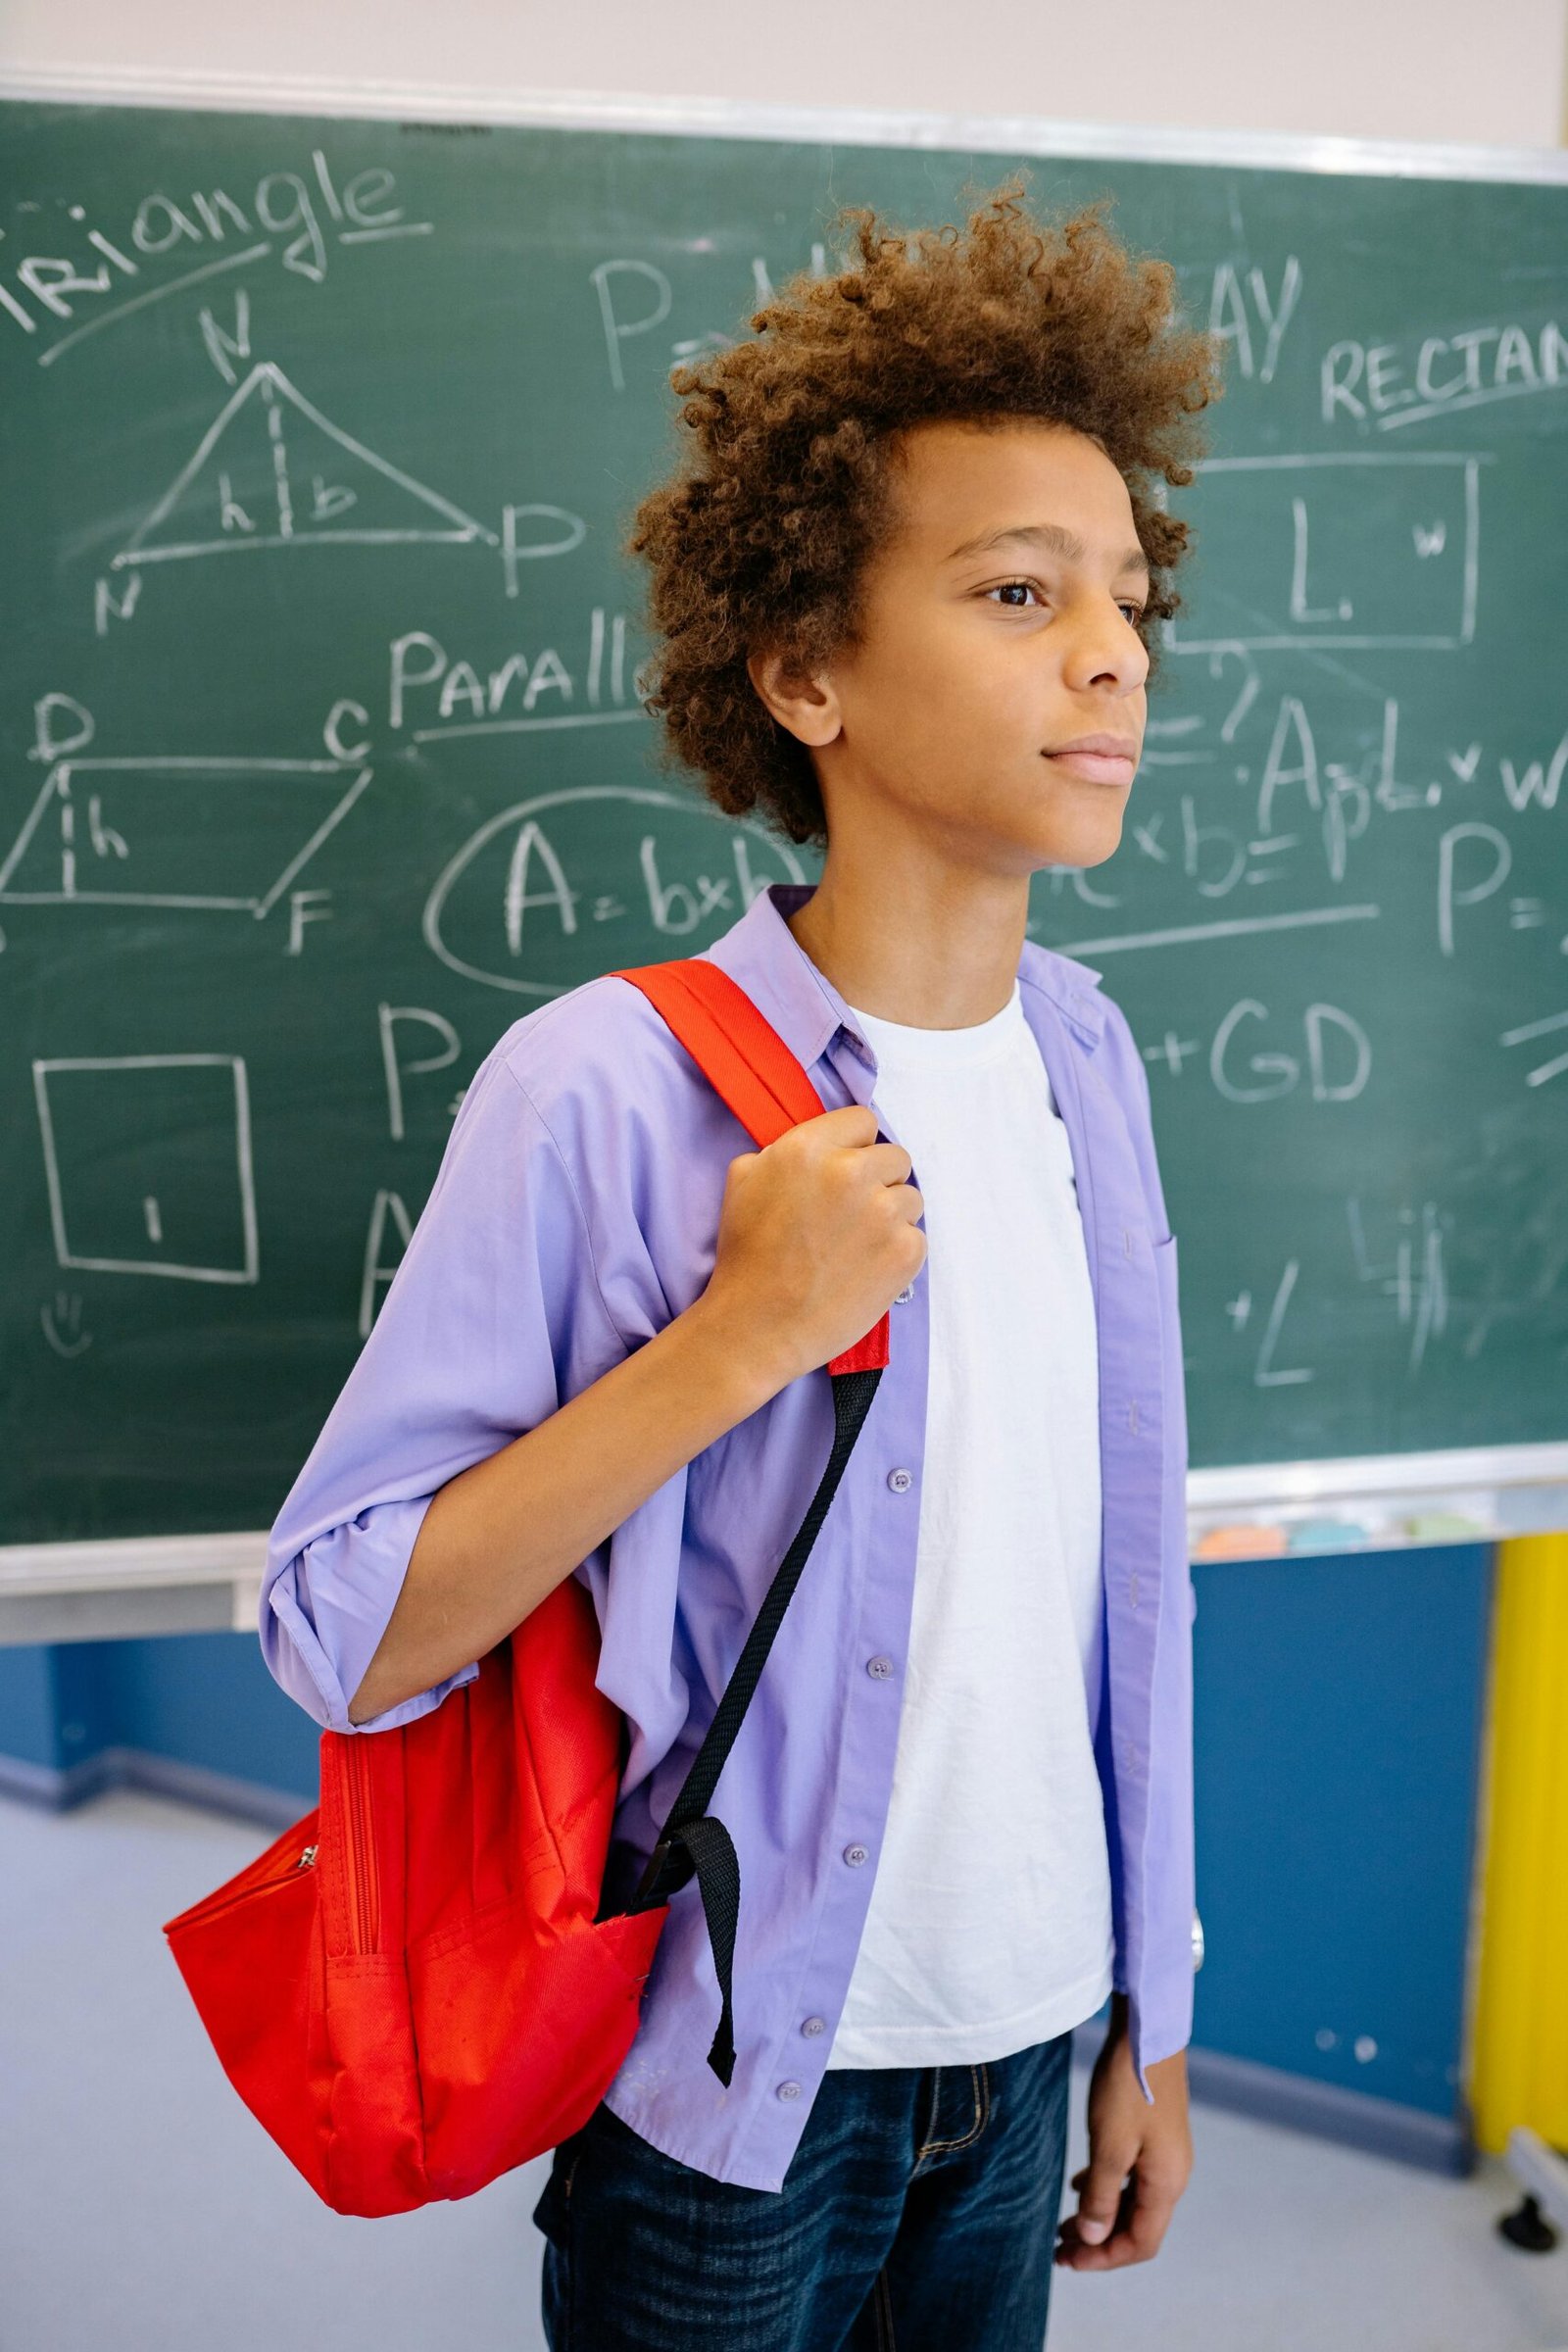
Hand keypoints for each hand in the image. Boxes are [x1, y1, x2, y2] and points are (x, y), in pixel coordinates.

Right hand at [700, 1105, 926, 1391]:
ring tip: (857, 1246)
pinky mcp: (905, 1251)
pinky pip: (916, 1236)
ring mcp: (883, 1212)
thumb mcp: (744, 1182)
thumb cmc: (745, 1258)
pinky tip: (866, 1269)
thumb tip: (817, 1149)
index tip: (844, 1171)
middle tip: (852, 1215)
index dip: (854, 1146)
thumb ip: (783, 1152)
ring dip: (891, 1216)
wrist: (757, 1326)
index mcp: (808, 1148)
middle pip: (895, 1157)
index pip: (863, 1121)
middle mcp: (851, 1172)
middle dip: (877, 1181)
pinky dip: (897, 1252)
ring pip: (910, 1197)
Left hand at [1054, 1995, 1191, 2270]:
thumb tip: (1094, 2237)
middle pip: (1136, 2226)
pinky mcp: (1152, 2137)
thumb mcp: (1110, 2145)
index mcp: (1166, 2184)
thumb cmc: (1128, 2087)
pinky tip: (1080, 2184)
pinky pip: (1130, 2178)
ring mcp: (1163, 2155)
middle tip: (1059, 2248)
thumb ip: (1103, 2195)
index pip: (1140, 2243)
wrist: (1147, 2033)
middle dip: (1098, 2241)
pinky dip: (1105, 2188)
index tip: (1068, 2260)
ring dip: (1100, 2216)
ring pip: (1131, 2202)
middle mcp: (1171, 2175)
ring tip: (1064, 2224)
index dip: (1104, 2258)